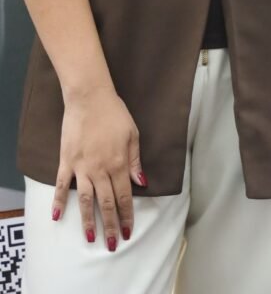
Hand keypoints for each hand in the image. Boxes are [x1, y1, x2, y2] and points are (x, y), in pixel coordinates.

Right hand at [52, 85, 145, 249]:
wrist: (90, 98)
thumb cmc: (114, 113)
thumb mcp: (133, 134)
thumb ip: (135, 160)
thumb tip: (142, 183)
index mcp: (119, 163)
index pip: (124, 196)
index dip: (126, 216)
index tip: (127, 232)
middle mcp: (100, 169)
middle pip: (106, 203)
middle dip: (110, 225)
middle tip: (111, 244)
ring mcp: (82, 167)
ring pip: (85, 200)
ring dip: (88, 220)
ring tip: (91, 238)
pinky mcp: (67, 161)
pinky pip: (61, 185)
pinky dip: (58, 201)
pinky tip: (57, 216)